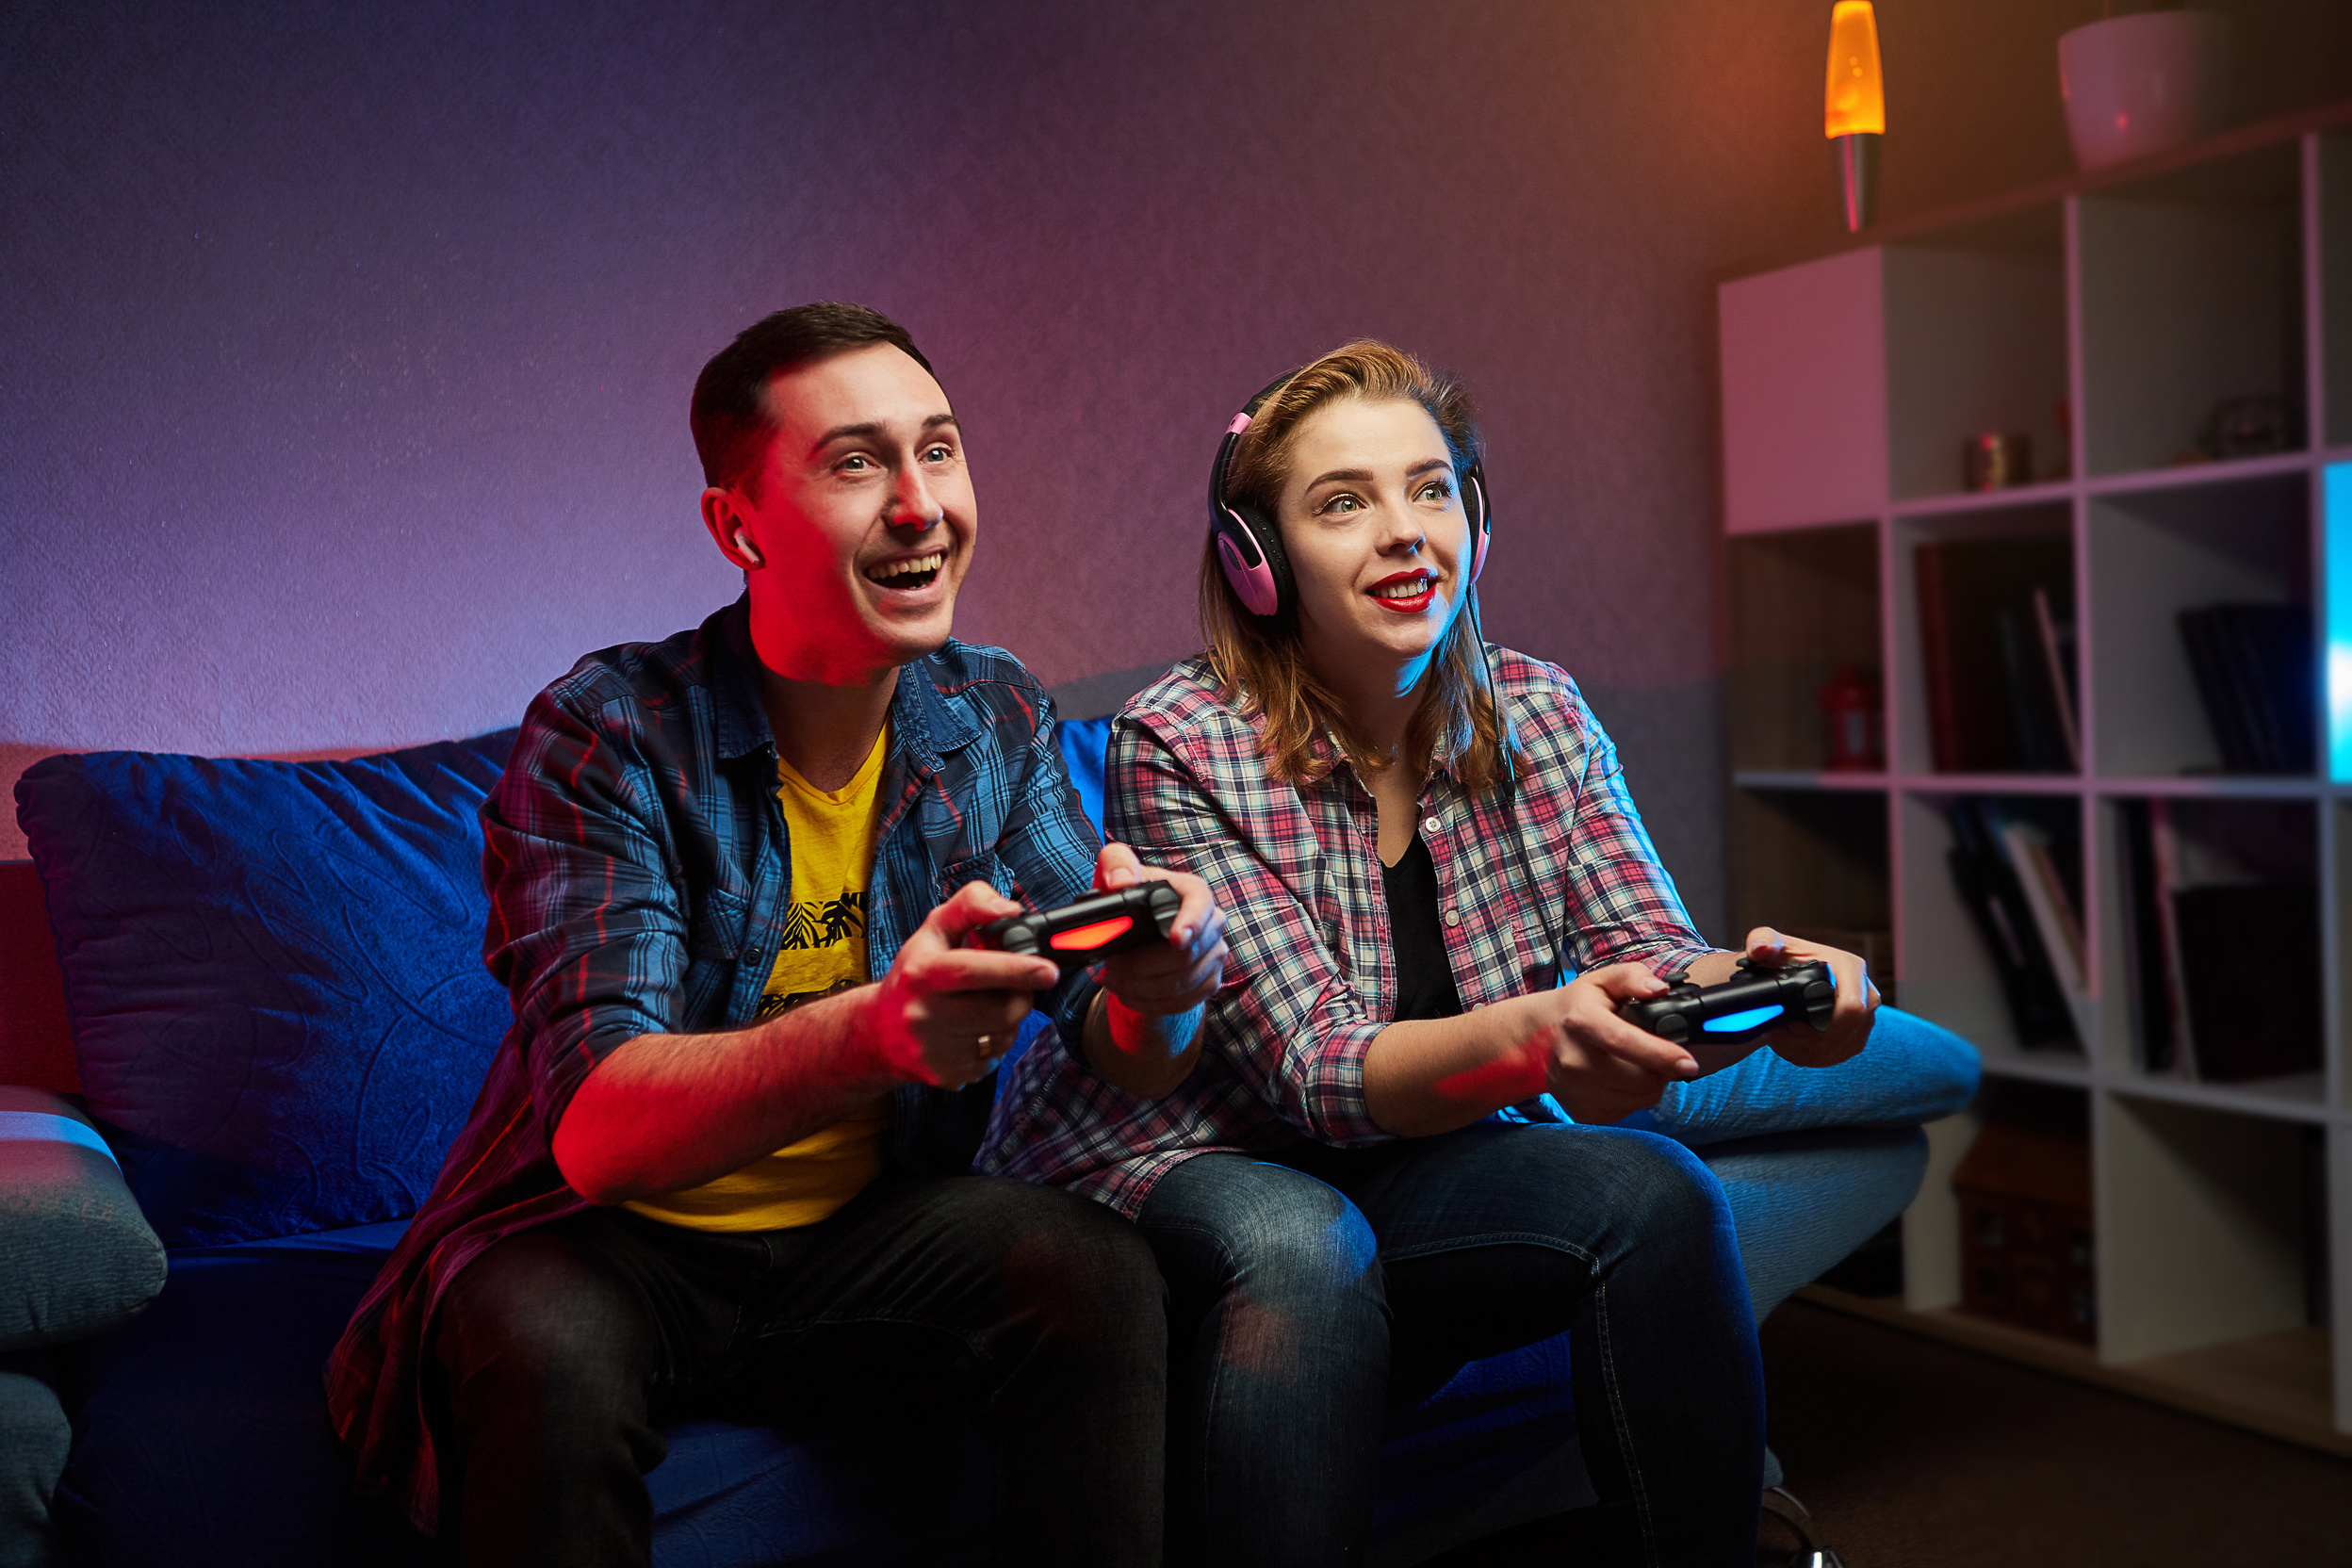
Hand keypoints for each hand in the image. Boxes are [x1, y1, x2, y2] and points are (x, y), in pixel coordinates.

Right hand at [868, 881, 1060, 1088]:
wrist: (877, 1033)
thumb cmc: (913, 975)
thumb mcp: (933, 930)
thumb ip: (971, 905)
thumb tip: (1010, 908)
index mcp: (921, 974)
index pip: (972, 970)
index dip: (1015, 969)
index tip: (1048, 970)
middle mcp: (923, 1014)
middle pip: (1001, 1010)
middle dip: (1019, 995)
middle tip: (1010, 985)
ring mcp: (934, 1050)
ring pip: (1004, 1036)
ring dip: (1008, 1020)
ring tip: (982, 1006)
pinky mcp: (945, 1075)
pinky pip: (993, 1059)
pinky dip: (993, 1043)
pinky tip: (970, 1031)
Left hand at [1091, 843, 1227, 1018]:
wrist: (1141, 932)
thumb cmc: (1132, 897)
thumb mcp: (1117, 872)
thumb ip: (1116, 863)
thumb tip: (1120, 882)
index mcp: (1193, 892)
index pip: (1201, 905)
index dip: (1191, 923)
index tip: (1176, 940)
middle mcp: (1212, 923)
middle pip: (1186, 956)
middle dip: (1142, 967)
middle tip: (1111, 968)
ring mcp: (1214, 956)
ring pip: (1180, 984)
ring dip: (1140, 987)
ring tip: (1113, 979)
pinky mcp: (1208, 983)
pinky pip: (1182, 1002)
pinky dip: (1149, 1002)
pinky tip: (1129, 993)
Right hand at [1512, 964, 1700, 1124]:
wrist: (1534, 1039)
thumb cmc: (1576, 1008)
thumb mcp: (1602, 981)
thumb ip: (1633, 977)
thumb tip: (1658, 988)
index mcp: (1582, 1022)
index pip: (1624, 1041)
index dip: (1660, 1054)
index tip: (1689, 1062)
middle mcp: (1575, 1060)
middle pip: (1641, 1078)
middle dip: (1663, 1067)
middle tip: (1657, 1052)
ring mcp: (1576, 1090)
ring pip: (1641, 1098)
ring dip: (1651, 1083)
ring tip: (1637, 1063)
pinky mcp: (1581, 1111)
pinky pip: (1628, 1111)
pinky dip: (1635, 1097)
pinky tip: (1622, 1079)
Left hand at [1744, 926, 1876, 1067]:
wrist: (1786, 977)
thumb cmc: (1780, 959)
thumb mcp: (1768, 943)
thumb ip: (1762, 941)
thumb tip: (1762, 949)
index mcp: (1851, 968)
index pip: (1851, 1007)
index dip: (1821, 1022)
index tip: (1791, 1024)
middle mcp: (1866, 993)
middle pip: (1846, 1032)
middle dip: (1811, 1039)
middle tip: (1783, 1033)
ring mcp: (1864, 1018)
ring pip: (1840, 1048)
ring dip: (1808, 1049)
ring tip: (1784, 1037)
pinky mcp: (1856, 1037)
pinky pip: (1838, 1056)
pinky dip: (1812, 1056)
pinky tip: (1793, 1045)